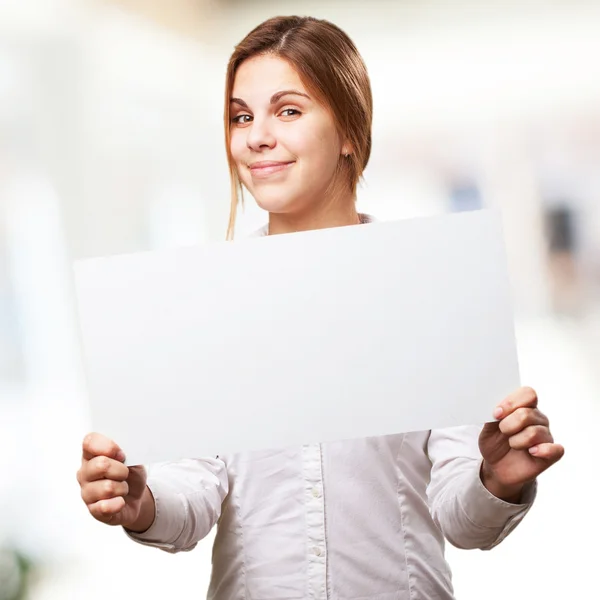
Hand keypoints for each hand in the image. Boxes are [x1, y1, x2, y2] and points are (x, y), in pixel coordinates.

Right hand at [76, 433, 152, 529]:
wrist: (137, 498)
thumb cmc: (130, 474)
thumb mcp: (133, 457)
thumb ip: (125, 450)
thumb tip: (123, 451)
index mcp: (92, 454)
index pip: (90, 442)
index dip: (108, 446)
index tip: (122, 454)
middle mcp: (85, 472)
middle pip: (101, 465)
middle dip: (121, 470)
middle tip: (125, 474)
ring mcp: (86, 492)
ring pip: (107, 487)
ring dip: (123, 488)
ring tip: (122, 488)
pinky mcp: (93, 510)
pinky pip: (105, 507)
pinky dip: (118, 504)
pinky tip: (120, 502)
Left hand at [478, 387, 563, 501]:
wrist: (496, 466)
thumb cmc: (495, 442)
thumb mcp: (488, 426)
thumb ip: (492, 414)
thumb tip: (497, 408)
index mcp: (525, 406)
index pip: (528, 394)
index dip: (511, 402)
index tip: (496, 414)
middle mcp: (538, 419)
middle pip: (527, 414)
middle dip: (508, 425)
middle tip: (503, 432)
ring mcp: (546, 436)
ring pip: (534, 432)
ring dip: (516, 440)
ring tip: (512, 444)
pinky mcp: (551, 454)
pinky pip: (556, 449)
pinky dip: (542, 450)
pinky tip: (531, 452)